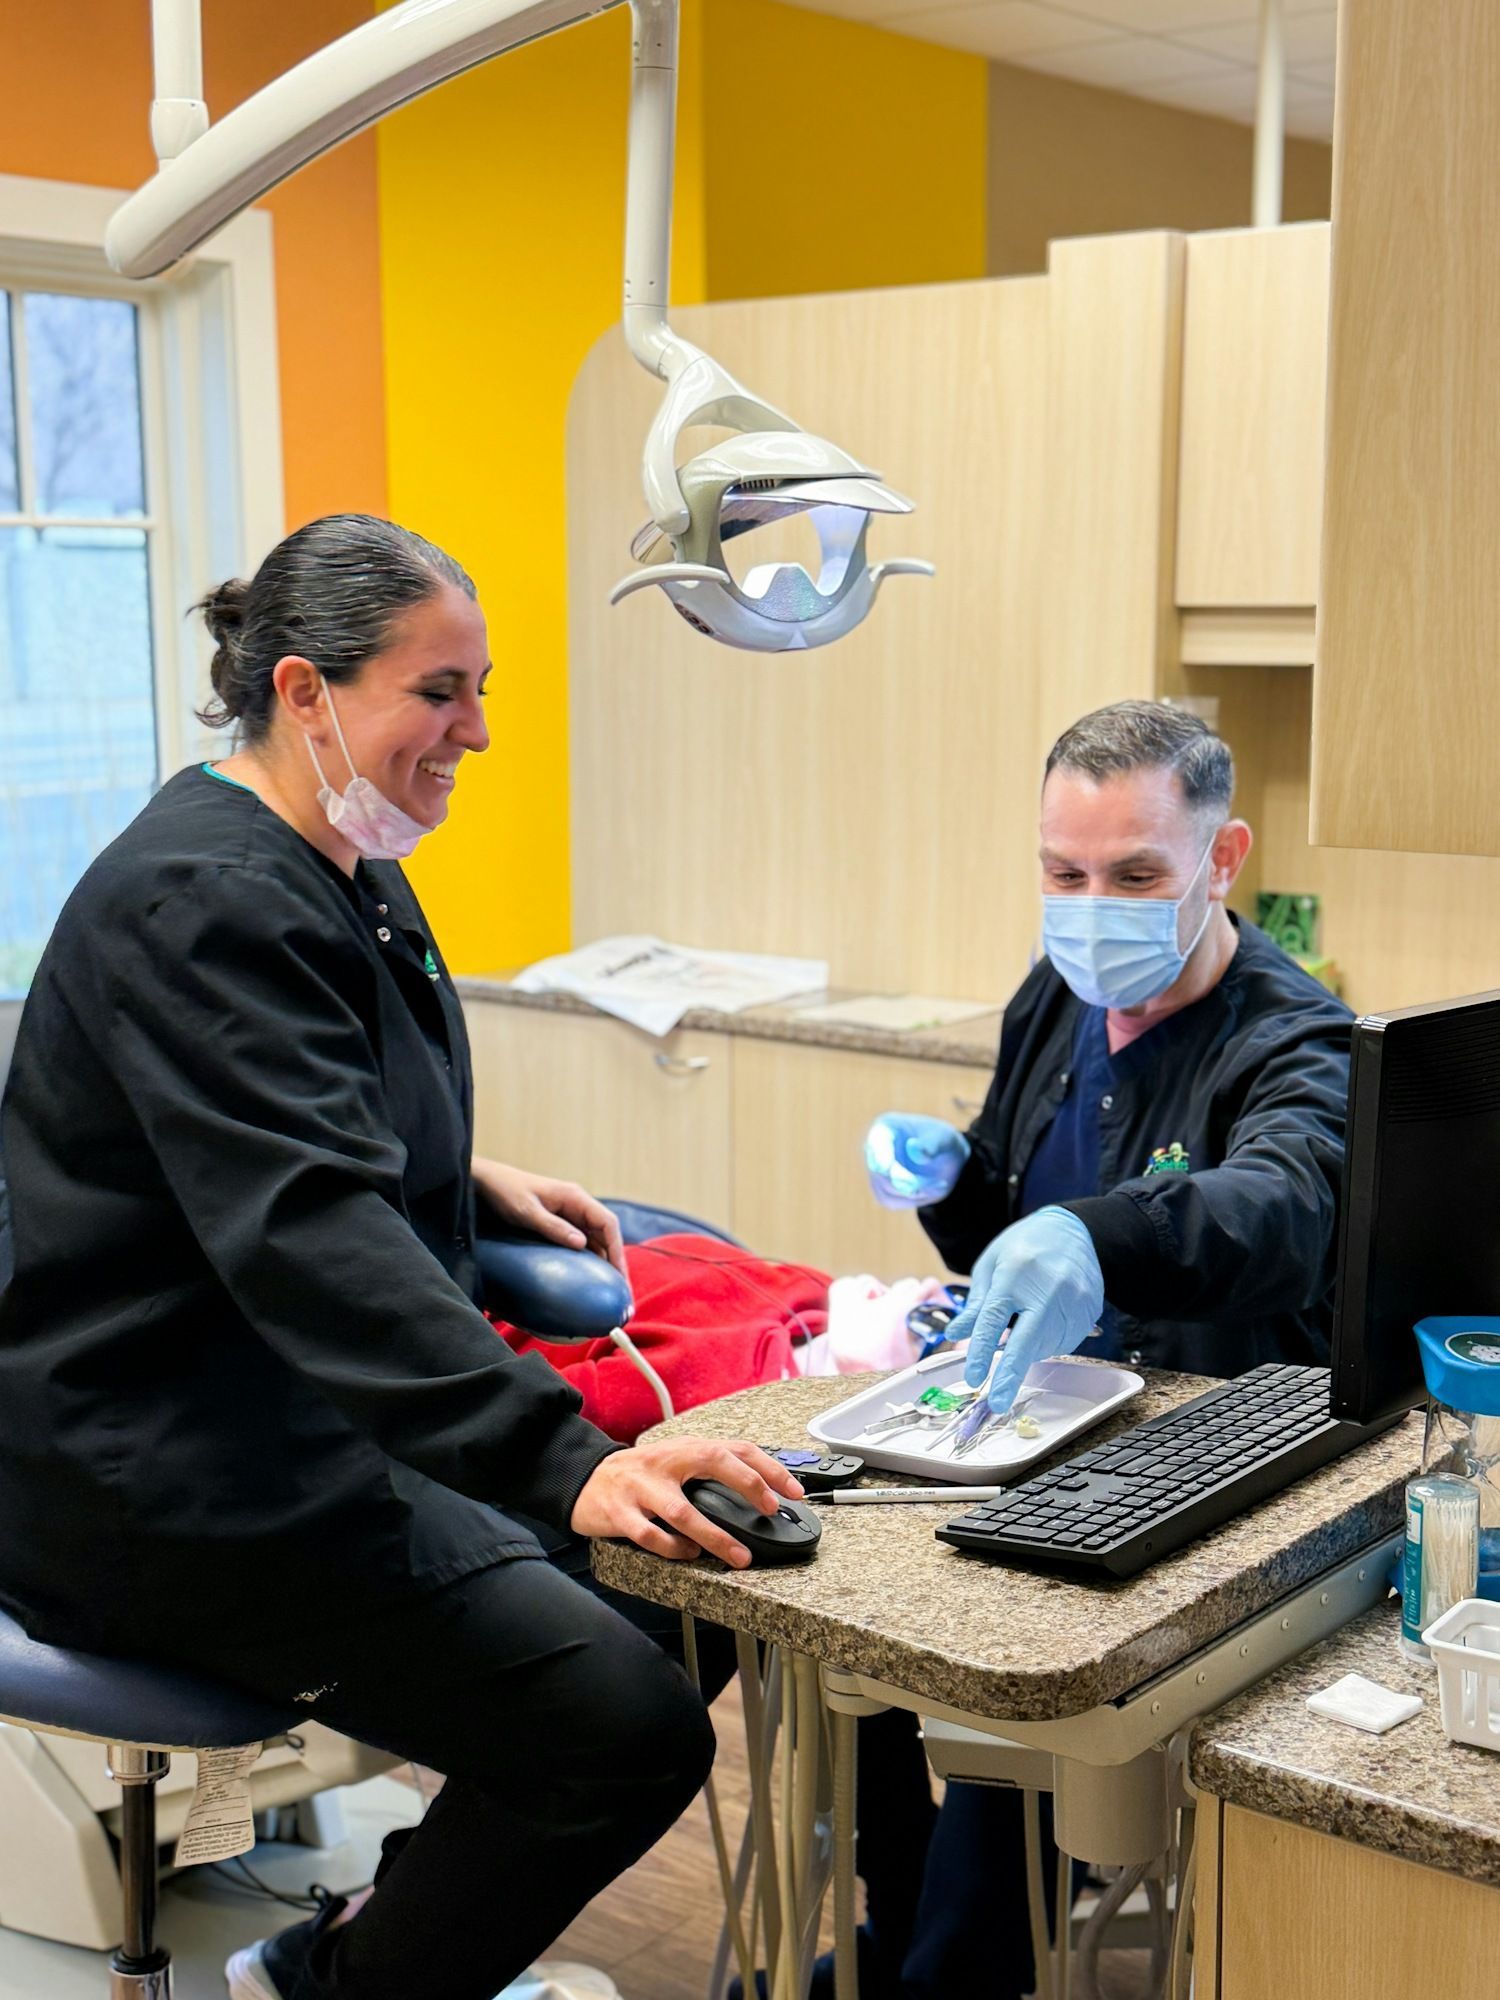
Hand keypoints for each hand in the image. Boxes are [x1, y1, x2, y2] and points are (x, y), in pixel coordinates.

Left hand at [471, 1157, 627, 1278]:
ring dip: (606, 1260)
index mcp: (575, 1197)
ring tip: (611, 1288)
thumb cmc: (506, 1192)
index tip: (619, 1273)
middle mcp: (577, 1204)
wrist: (487, 1181)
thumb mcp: (528, 1212)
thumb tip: (583, 1244)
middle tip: (622, 1289)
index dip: (616, 1248)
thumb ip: (554, 1227)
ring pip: (596, 1238)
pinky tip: (591, 1276)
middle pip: (606, 1233)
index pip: (607, 1223)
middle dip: (616, 1259)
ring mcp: (569, 1213)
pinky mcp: (559, 1221)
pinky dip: (590, 1257)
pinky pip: (582, 1240)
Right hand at [570, 1438, 805, 1569]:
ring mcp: (641, 1486)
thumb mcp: (675, 1463)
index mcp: (685, 1448)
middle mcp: (665, 1462)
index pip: (735, 1448)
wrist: (583, 1479)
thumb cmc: (639, 1475)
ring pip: (683, 1511)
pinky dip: (673, 1549)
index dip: (768, 1467)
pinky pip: (650, 1535)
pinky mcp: (619, 1512)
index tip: (793, 1491)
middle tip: (770, 1511)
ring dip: (714, 1537)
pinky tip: (688, 1555)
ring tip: (738, 1556)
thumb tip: (760, 1493)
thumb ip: (709, 1472)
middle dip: (748, 1484)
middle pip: (713, 1461)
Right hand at [864, 1112, 971, 1209]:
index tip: (884, 1168)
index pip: (877, 1142)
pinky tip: (932, 1189)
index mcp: (886, 1127)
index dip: (879, 1155)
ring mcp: (875, 1171)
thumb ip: (932, 1144)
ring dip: (917, 1191)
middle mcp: (874, 1149)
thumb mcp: (944, 1138)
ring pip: (887, 1189)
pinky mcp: (882, 1191)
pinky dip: (915, 1199)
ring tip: (941, 1184)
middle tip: (938, 1184)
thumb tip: (913, 1150)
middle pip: (881, 1171)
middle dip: (907, 1180)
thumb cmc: (942, 1141)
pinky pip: (892, 1201)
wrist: (944, 1159)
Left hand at [950, 1207, 1103, 1414]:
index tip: (973, 1378)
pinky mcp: (1089, 1312)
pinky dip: (1048, 1343)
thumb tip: (957, 1334)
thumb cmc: (1025, 1245)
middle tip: (997, 1404)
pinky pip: (1065, 1342)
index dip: (981, 1352)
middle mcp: (1046, 1290)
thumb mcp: (991, 1264)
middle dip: (1010, 1377)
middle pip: (1026, 1343)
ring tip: (1023, 1328)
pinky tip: (1042, 1325)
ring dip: (1027, 1352)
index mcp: (1014, 1274)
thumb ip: (976, 1302)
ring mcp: (1072, 1302)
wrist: (1076, 1231)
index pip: (993, 1320)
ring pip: (1046, 1346)